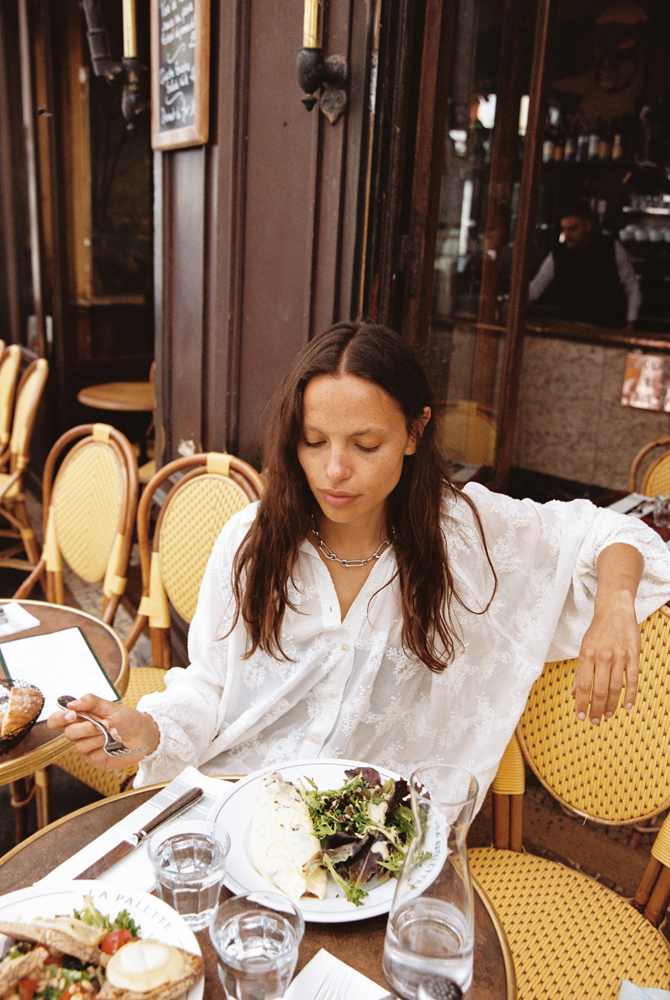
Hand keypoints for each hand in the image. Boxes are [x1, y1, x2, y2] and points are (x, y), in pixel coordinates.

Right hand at [47, 694, 159, 770]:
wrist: (143, 734)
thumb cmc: (127, 719)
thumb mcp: (111, 706)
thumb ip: (91, 702)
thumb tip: (71, 703)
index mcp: (81, 717)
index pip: (57, 720)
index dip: (59, 718)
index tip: (72, 715)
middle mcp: (80, 733)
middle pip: (69, 733)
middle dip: (88, 727)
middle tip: (105, 724)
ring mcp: (86, 748)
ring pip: (80, 746)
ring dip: (99, 738)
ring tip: (114, 733)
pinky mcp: (94, 760)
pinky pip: (91, 757)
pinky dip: (104, 749)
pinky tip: (114, 745)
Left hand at [572, 595, 640, 724]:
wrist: (615, 611)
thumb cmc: (597, 632)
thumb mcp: (584, 649)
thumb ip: (580, 672)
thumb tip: (574, 693)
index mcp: (587, 655)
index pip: (583, 685)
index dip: (582, 703)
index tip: (580, 716)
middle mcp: (602, 657)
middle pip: (599, 690)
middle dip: (596, 709)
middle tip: (594, 721)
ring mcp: (619, 656)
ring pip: (615, 687)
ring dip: (611, 705)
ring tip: (607, 716)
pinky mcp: (633, 655)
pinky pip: (632, 679)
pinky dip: (630, 695)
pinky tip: (627, 706)